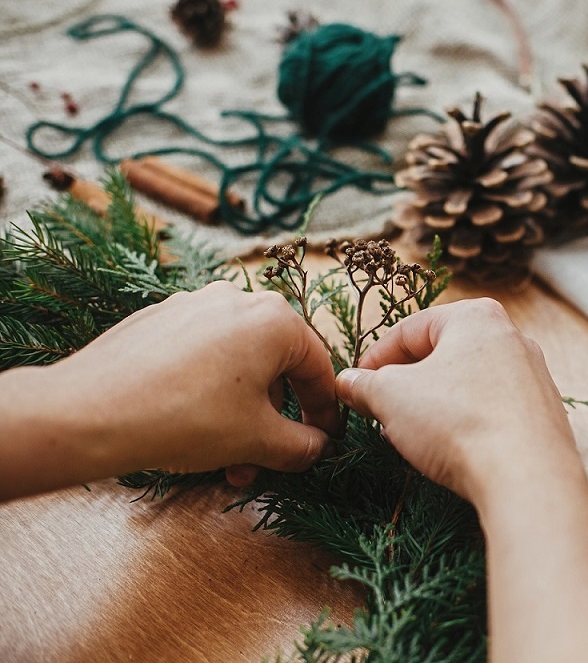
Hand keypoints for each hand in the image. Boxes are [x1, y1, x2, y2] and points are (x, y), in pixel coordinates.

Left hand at [0, 280, 337, 498]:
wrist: (89, 413)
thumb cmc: (185, 419)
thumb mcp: (258, 440)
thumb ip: (302, 445)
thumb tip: (317, 447)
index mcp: (274, 319)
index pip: (318, 368)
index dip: (326, 411)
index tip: (324, 440)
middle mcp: (237, 299)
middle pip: (275, 366)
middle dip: (274, 419)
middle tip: (267, 459)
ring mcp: (193, 305)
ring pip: (236, 364)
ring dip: (241, 413)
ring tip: (226, 459)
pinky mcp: (158, 319)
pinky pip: (201, 356)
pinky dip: (209, 392)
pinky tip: (192, 429)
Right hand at [338, 298, 587, 661]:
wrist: (526, 476)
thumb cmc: (457, 422)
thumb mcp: (391, 397)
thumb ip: (364, 384)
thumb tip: (347, 382)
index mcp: (476, 317)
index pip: (409, 329)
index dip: (374, 358)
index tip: (355, 385)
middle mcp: (512, 337)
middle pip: (442, 354)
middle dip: (405, 383)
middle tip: (379, 411)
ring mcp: (534, 376)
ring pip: (468, 383)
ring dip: (433, 404)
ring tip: (408, 434)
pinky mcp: (544, 414)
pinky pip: (493, 409)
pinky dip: (465, 422)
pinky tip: (448, 449)